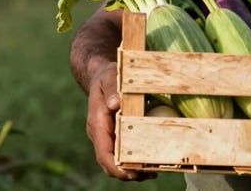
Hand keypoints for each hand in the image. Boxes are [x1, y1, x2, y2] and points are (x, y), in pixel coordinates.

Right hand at [85, 61, 155, 180]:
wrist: (102, 76)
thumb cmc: (107, 75)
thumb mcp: (110, 76)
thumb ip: (112, 88)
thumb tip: (115, 104)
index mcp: (97, 124)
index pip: (103, 152)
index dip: (115, 166)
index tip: (130, 172)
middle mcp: (101, 134)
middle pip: (110, 162)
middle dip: (128, 172)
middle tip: (150, 174)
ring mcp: (108, 136)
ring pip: (117, 159)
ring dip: (133, 169)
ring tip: (153, 172)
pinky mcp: (116, 135)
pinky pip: (124, 151)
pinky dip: (135, 158)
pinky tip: (151, 160)